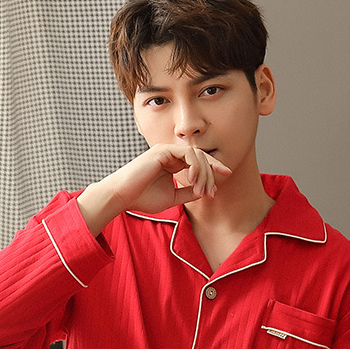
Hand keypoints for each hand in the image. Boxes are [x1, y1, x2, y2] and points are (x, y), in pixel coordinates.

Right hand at [77, 143, 231, 235]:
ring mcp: (167, 151)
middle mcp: (171, 154)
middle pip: (201, 157)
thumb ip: (189, 193)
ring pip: (196, 155)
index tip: (226, 176)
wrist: (123, 196)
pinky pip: (187, 153)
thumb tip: (205, 191)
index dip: (214, 168)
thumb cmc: (143, 198)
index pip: (199, 161)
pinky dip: (195, 165)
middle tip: (211, 193)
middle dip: (211, 174)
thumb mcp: (173, 197)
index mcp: (173, 163)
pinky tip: (194, 179)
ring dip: (204, 173)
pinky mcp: (162, 150)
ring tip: (201, 190)